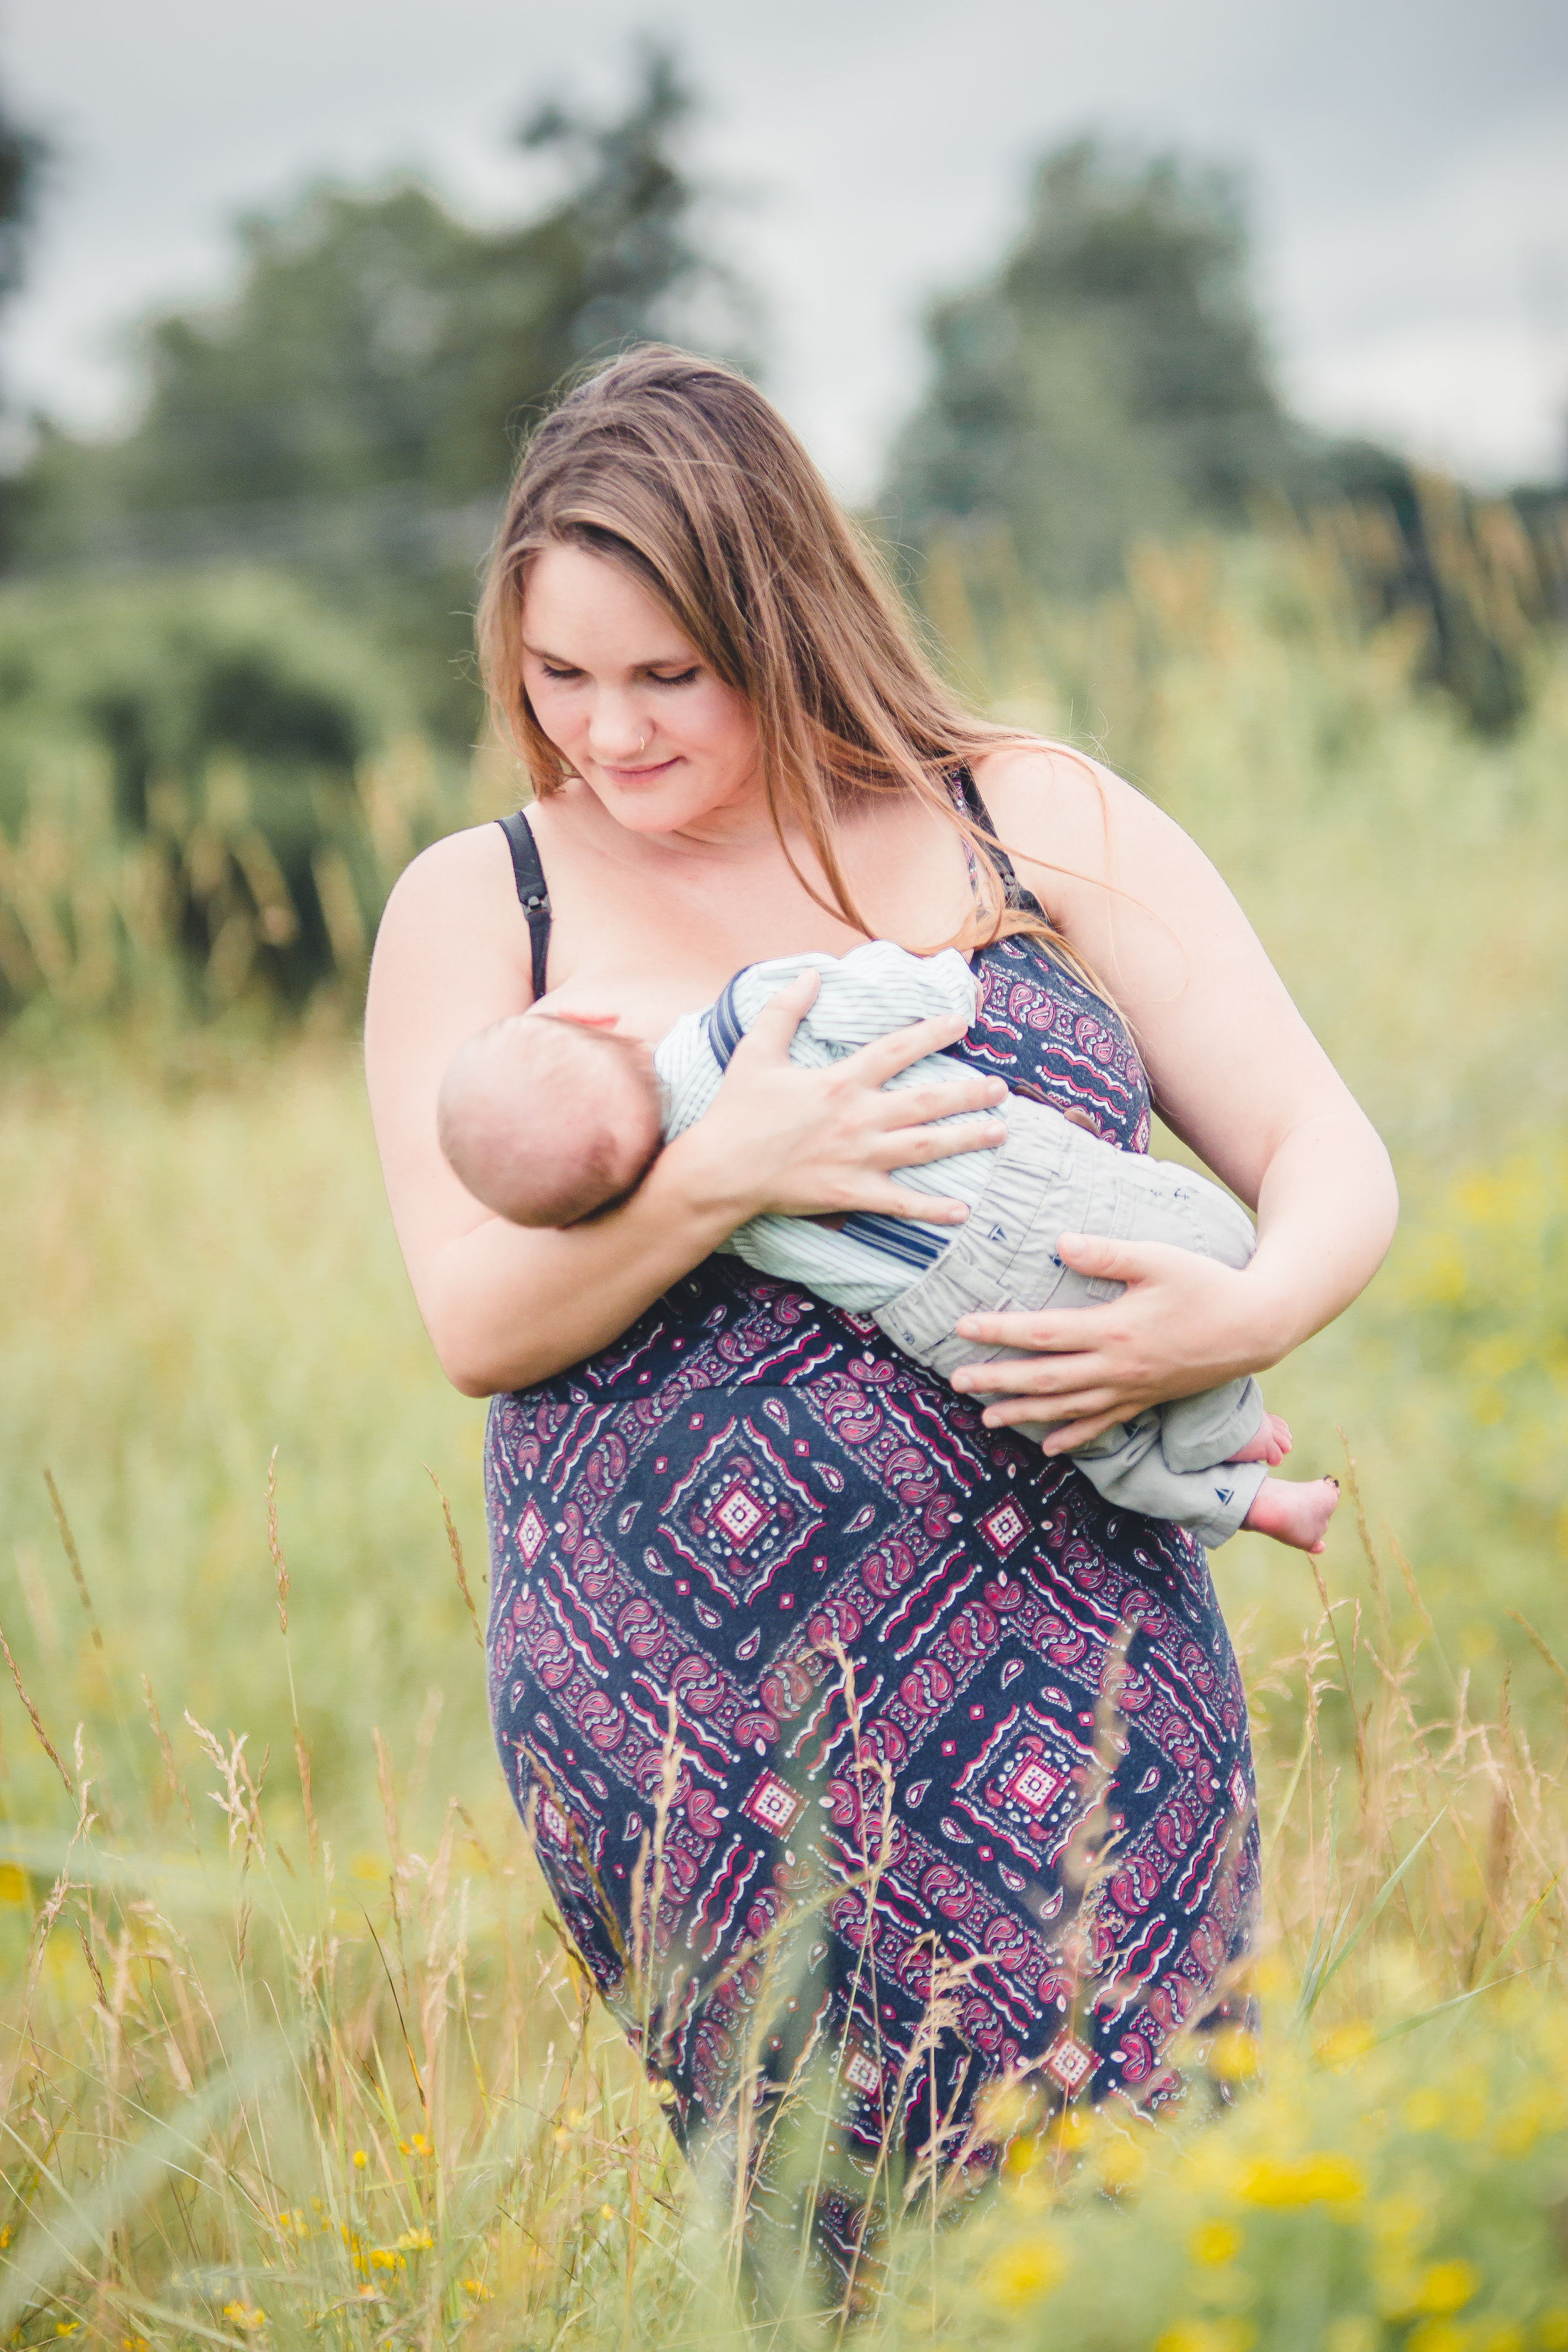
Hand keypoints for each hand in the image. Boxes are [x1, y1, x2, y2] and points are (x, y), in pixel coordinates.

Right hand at [676, 970, 1007, 1227]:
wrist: (721, 1170)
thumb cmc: (738, 1111)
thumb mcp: (756, 1051)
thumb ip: (784, 1010)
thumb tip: (810, 974)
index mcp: (841, 1081)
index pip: (898, 1050)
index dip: (933, 1033)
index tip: (962, 1022)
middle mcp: (860, 1118)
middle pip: (927, 1101)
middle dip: (968, 1093)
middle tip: (1000, 1088)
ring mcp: (860, 1158)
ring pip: (926, 1147)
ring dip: (966, 1138)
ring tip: (1000, 1131)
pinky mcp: (853, 1193)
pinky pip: (901, 1202)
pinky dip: (933, 1208)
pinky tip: (963, 1210)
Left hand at [948, 1232, 1280, 1450]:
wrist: (1256, 1325)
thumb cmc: (1206, 1284)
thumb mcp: (1159, 1258)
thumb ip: (1108, 1252)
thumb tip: (1059, 1242)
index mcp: (1114, 1330)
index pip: (1044, 1334)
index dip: (1000, 1332)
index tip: (962, 1328)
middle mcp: (1117, 1367)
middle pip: (1045, 1379)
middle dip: (998, 1381)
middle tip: (956, 1382)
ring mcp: (1132, 1389)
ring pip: (1067, 1408)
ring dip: (1025, 1414)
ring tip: (987, 1418)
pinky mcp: (1147, 1399)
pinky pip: (1104, 1424)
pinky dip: (1074, 1437)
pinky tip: (1050, 1448)